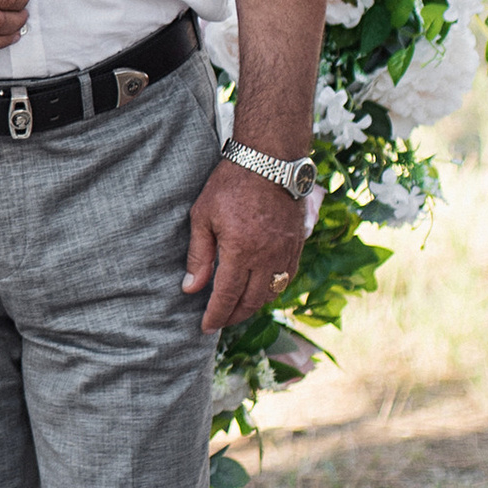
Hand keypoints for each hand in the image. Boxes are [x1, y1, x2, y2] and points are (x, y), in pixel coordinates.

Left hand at [182, 156, 306, 339]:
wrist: (269, 161)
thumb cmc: (230, 185)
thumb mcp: (203, 217)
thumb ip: (198, 256)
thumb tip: (190, 288)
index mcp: (241, 252)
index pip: (228, 296)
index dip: (216, 315)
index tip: (206, 327)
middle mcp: (267, 258)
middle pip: (252, 301)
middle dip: (234, 315)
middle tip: (219, 322)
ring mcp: (286, 252)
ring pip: (272, 293)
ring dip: (254, 305)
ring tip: (237, 309)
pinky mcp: (297, 244)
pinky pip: (286, 277)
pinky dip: (272, 290)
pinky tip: (260, 289)